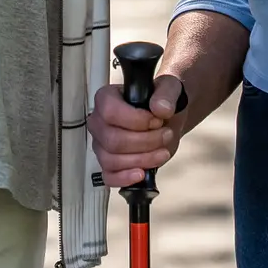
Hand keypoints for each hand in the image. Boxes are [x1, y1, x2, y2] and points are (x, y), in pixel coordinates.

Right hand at [88, 73, 187, 189]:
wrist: (167, 120)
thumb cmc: (162, 102)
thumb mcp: (169, 89)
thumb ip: (166, 94)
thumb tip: (160, 109)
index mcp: (106, 98)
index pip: (110, 112)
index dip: (136, 120)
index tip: (158, 121)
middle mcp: (98, 122)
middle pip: (113, 140)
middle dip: (145, 142)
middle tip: (166, 135)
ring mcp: (101, 145)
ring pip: (111, 160)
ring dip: (142, 160)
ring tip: (163, 152)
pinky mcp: (109, 164)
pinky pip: (109, 176)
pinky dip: (125, 178)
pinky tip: (142, 174)